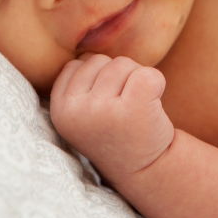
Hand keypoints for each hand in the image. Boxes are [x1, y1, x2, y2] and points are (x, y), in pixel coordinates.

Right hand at [49, 53, 174, 180]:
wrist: (146, 170)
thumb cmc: (116, 132)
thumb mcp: (83, 111)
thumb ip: (78, 82)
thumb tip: (87, 47)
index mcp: (59, 110)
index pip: (77, 65)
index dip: (98, 80)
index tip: (105, 108)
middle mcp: (76, 111)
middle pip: (100, 61)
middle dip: (117, 79)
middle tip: (122, 111)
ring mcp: (103, 110)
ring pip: (124, 63)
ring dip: (136, 82)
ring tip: (135, 111)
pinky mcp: (133, 108)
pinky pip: (149, 73)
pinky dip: (158, 83)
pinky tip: (152, 107)